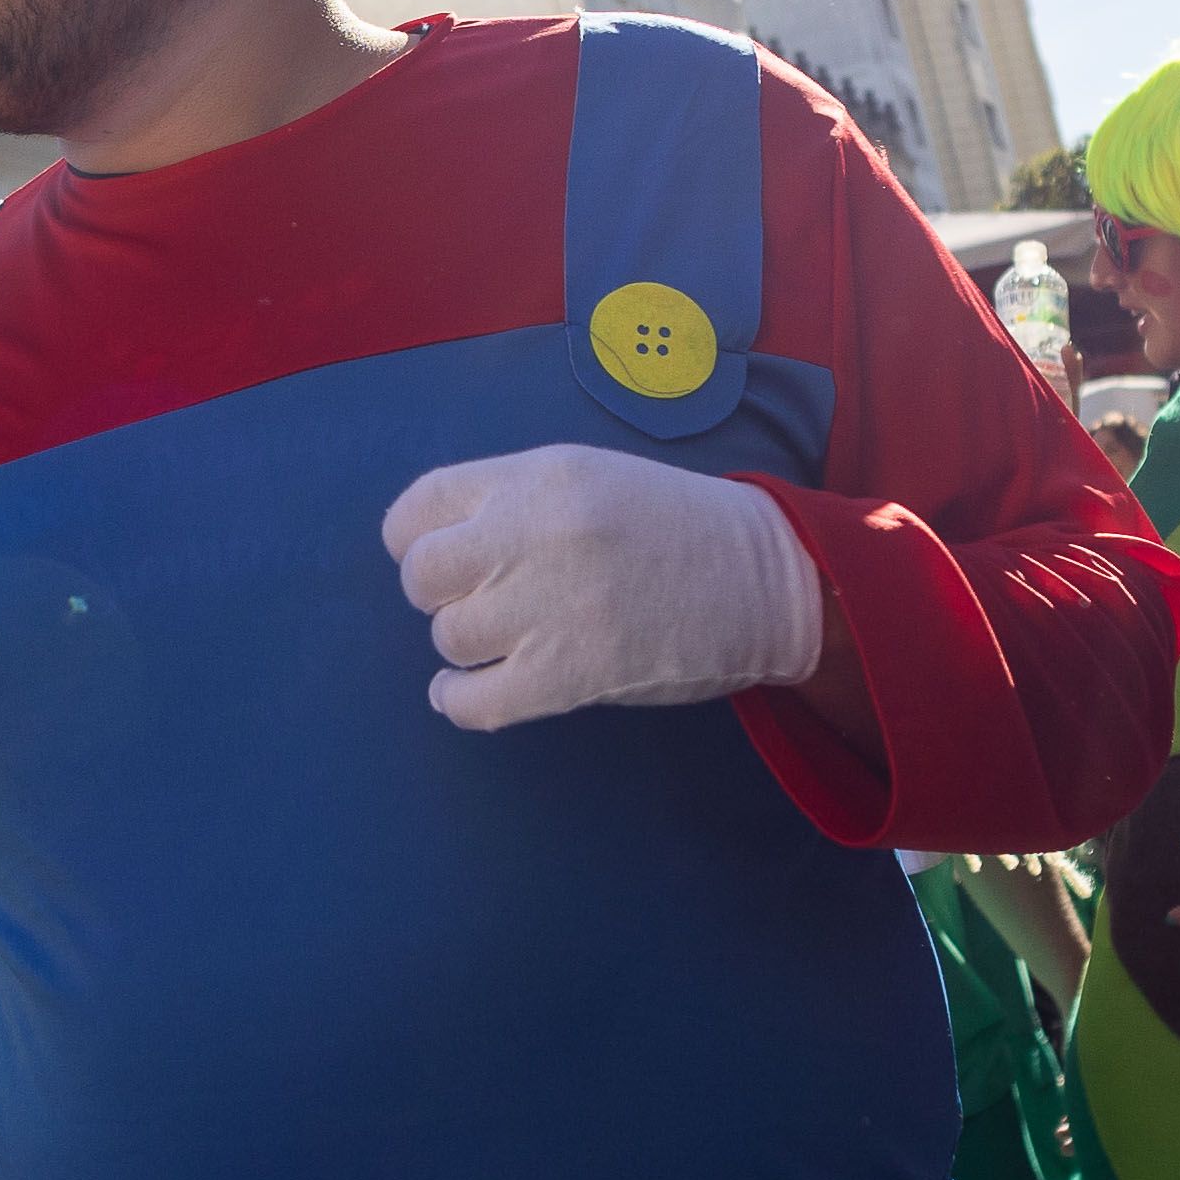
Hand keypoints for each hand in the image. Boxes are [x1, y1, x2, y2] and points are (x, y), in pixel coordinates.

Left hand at [382, 444, 825, 731]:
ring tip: (502, 643)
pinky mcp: (570, 672)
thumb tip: (438, 544)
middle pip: (423, 576)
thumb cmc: (674, 527)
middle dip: (437, 594)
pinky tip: (468, 693)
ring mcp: (551, 605)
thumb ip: (515, 500)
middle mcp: (535, 534)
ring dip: (467, 646)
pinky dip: (459, 701)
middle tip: (475, 602)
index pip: (421, 506)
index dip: (412, 539)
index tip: (435, 556)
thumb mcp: (591, 479)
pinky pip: (475, 700)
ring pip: (450, 637)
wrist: (766, 581)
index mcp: (539, 477)